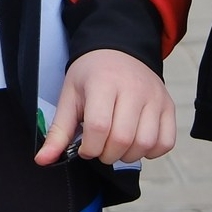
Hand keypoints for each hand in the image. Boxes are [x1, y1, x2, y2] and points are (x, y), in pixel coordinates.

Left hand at [38, 48, 177, 165]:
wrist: (118, 51)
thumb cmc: (90, 76)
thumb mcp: (69, 96)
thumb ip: (58, 131)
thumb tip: (42, 160)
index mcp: (104, 83)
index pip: (99, 126)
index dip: (90, 147)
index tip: (84, 147)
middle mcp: (134, 89)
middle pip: (123, 138)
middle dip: (106, 155)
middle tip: (99, 148)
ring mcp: (155, 98)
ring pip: (146, 143)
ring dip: (128, 156)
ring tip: (116, 146)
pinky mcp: (169, 107)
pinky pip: (166, 142)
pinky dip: (151, 152)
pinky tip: (136, 144)